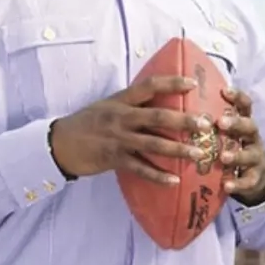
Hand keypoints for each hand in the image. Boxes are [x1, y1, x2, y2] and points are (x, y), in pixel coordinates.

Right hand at [50, 74, 212, 183]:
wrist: (59, 143)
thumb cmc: (84, 124)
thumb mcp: (105, 107)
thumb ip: (129, 105)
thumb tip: (159, 101)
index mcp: (119, 101)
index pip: (148, 87)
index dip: (171, 83)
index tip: (193, 84)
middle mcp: (120, 118)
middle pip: (156, 116)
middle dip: (183, 120)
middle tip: (206, 124)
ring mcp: (117, 139)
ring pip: (152, 144)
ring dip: (177, 150)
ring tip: (198, 154)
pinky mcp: (113, 158)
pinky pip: (140, 168)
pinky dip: (158, 176)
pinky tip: (174, 181)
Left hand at [218, 87, 264, 203]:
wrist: (252, 176)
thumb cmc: (229, 146)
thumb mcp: (222, 131)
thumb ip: (208, 118)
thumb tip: (176, 97)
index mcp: (242, 123)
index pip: (244, 106)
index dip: (237, 97)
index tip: (224, 90)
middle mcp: (251, 137)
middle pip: (249, 126)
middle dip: (236, 124)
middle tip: (221, 122)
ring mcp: (255, 157)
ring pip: (249, 154)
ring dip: (236, 155)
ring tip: (224, 157)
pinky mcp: (254, 178)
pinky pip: (248, 181)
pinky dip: (237, 183)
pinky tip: (226, 185)